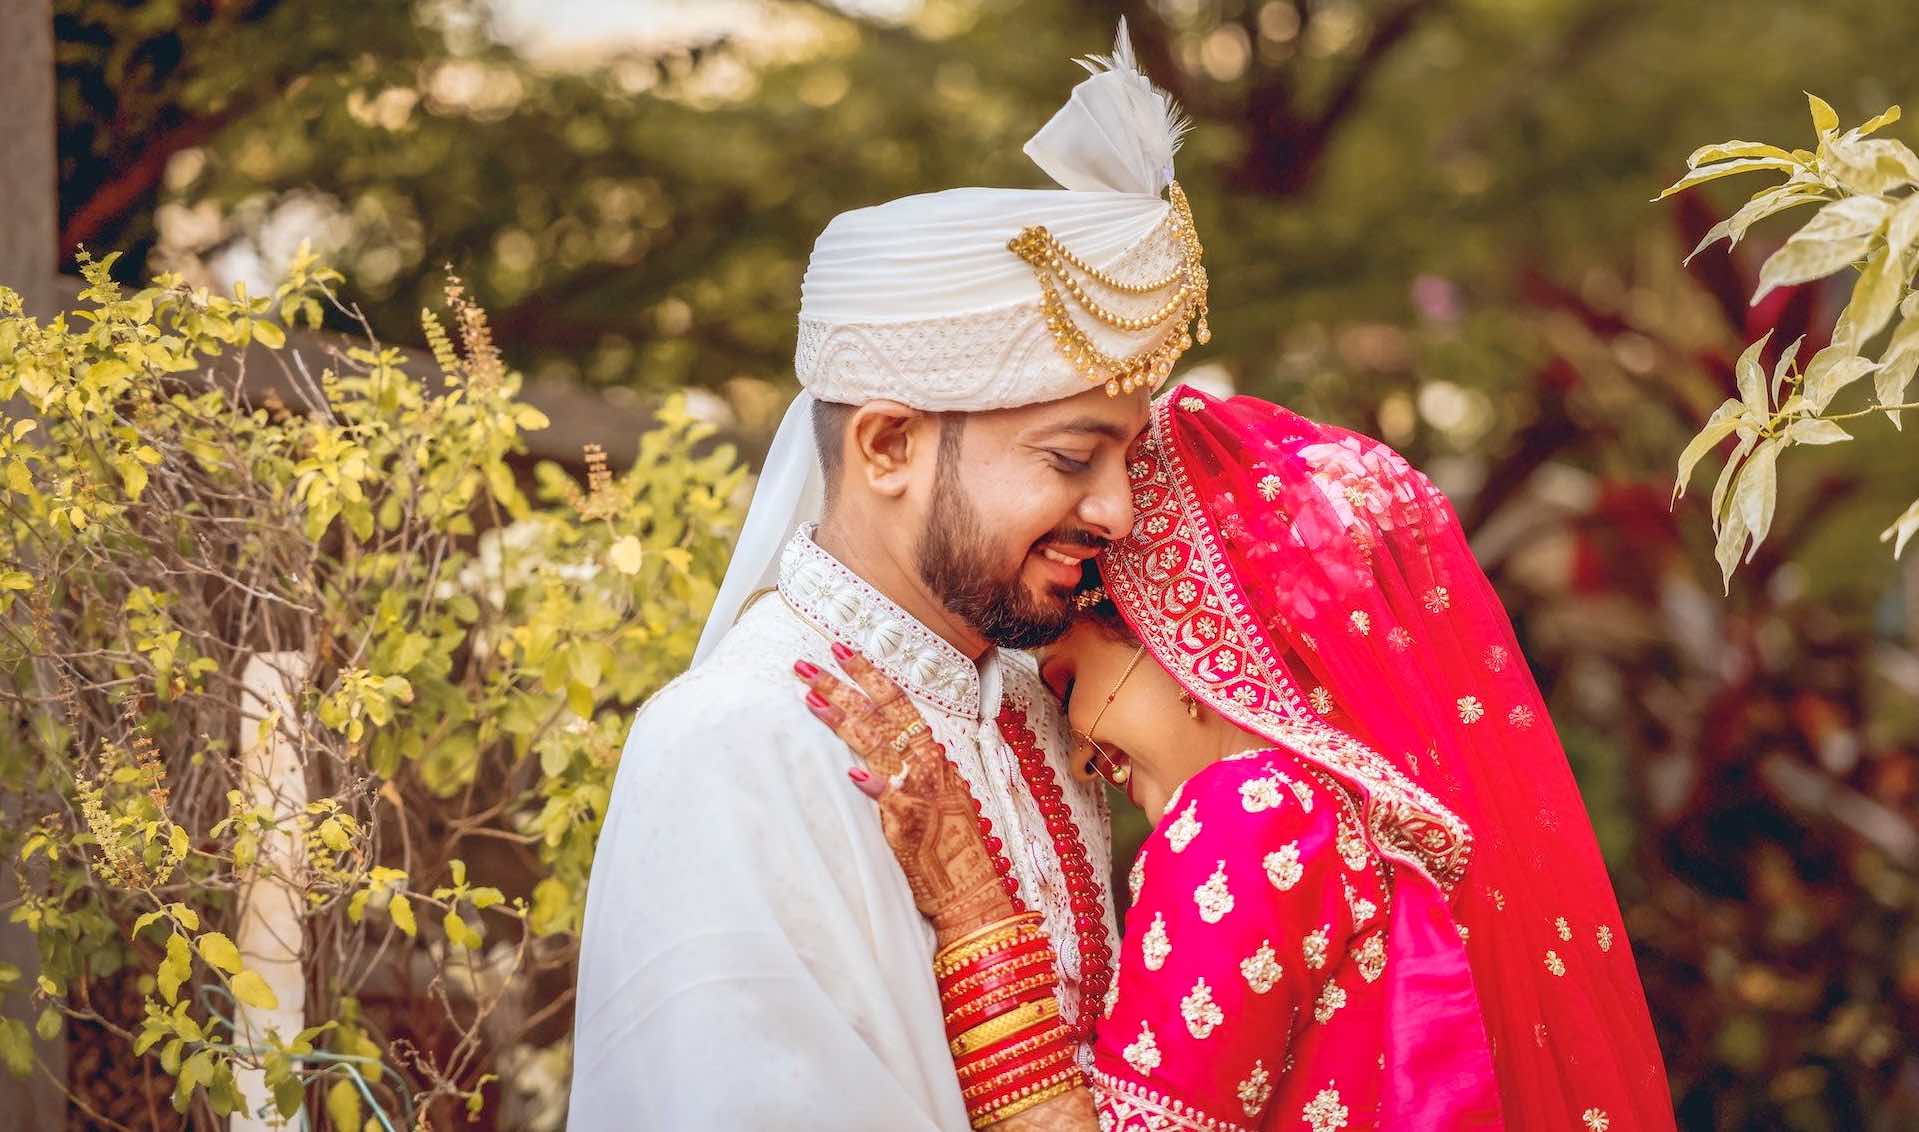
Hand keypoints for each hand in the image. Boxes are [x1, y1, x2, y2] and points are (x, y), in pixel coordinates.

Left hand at [796, 644, 1014, 936]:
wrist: (970, 886)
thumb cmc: (948, 840)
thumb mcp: (932, 789)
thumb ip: (905, 762)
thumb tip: (872, 739)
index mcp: (930, 752)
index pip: (896, 701)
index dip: (867, 673)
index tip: (839, 649)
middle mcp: (925, 764)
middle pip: (879, 714)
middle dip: (842, 686)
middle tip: (805, 665)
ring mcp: (919, 792)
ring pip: (878, 746)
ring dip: (843, 720)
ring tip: (810, 698)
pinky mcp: (911, 825)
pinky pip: (893, 802)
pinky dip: (876, 787)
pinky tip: (854, 775)